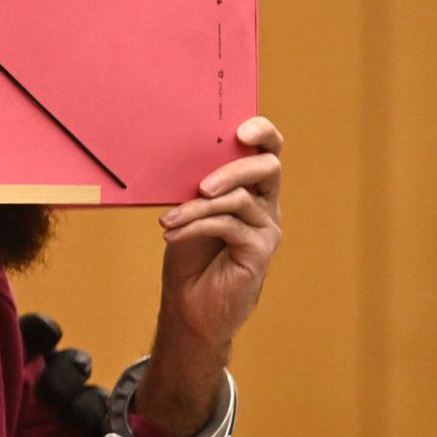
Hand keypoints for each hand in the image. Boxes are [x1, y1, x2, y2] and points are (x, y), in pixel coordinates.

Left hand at [139, 117, 283, 433]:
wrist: (189, 308)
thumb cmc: (189, 256)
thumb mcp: (189, 212)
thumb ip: (197, 186)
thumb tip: (182, 153)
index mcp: (251, 187)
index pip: (268, 149)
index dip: (262, 131)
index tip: (240, 129)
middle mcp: (266, 204)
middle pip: (267, 167)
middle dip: (233, 168)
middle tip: (201, 184)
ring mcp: (267, 228)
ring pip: (241, 198)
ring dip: (198, 206)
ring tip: (168, 220)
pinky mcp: (261, 251)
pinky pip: (230, 225)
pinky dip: (196, 226)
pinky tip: (173, 233)